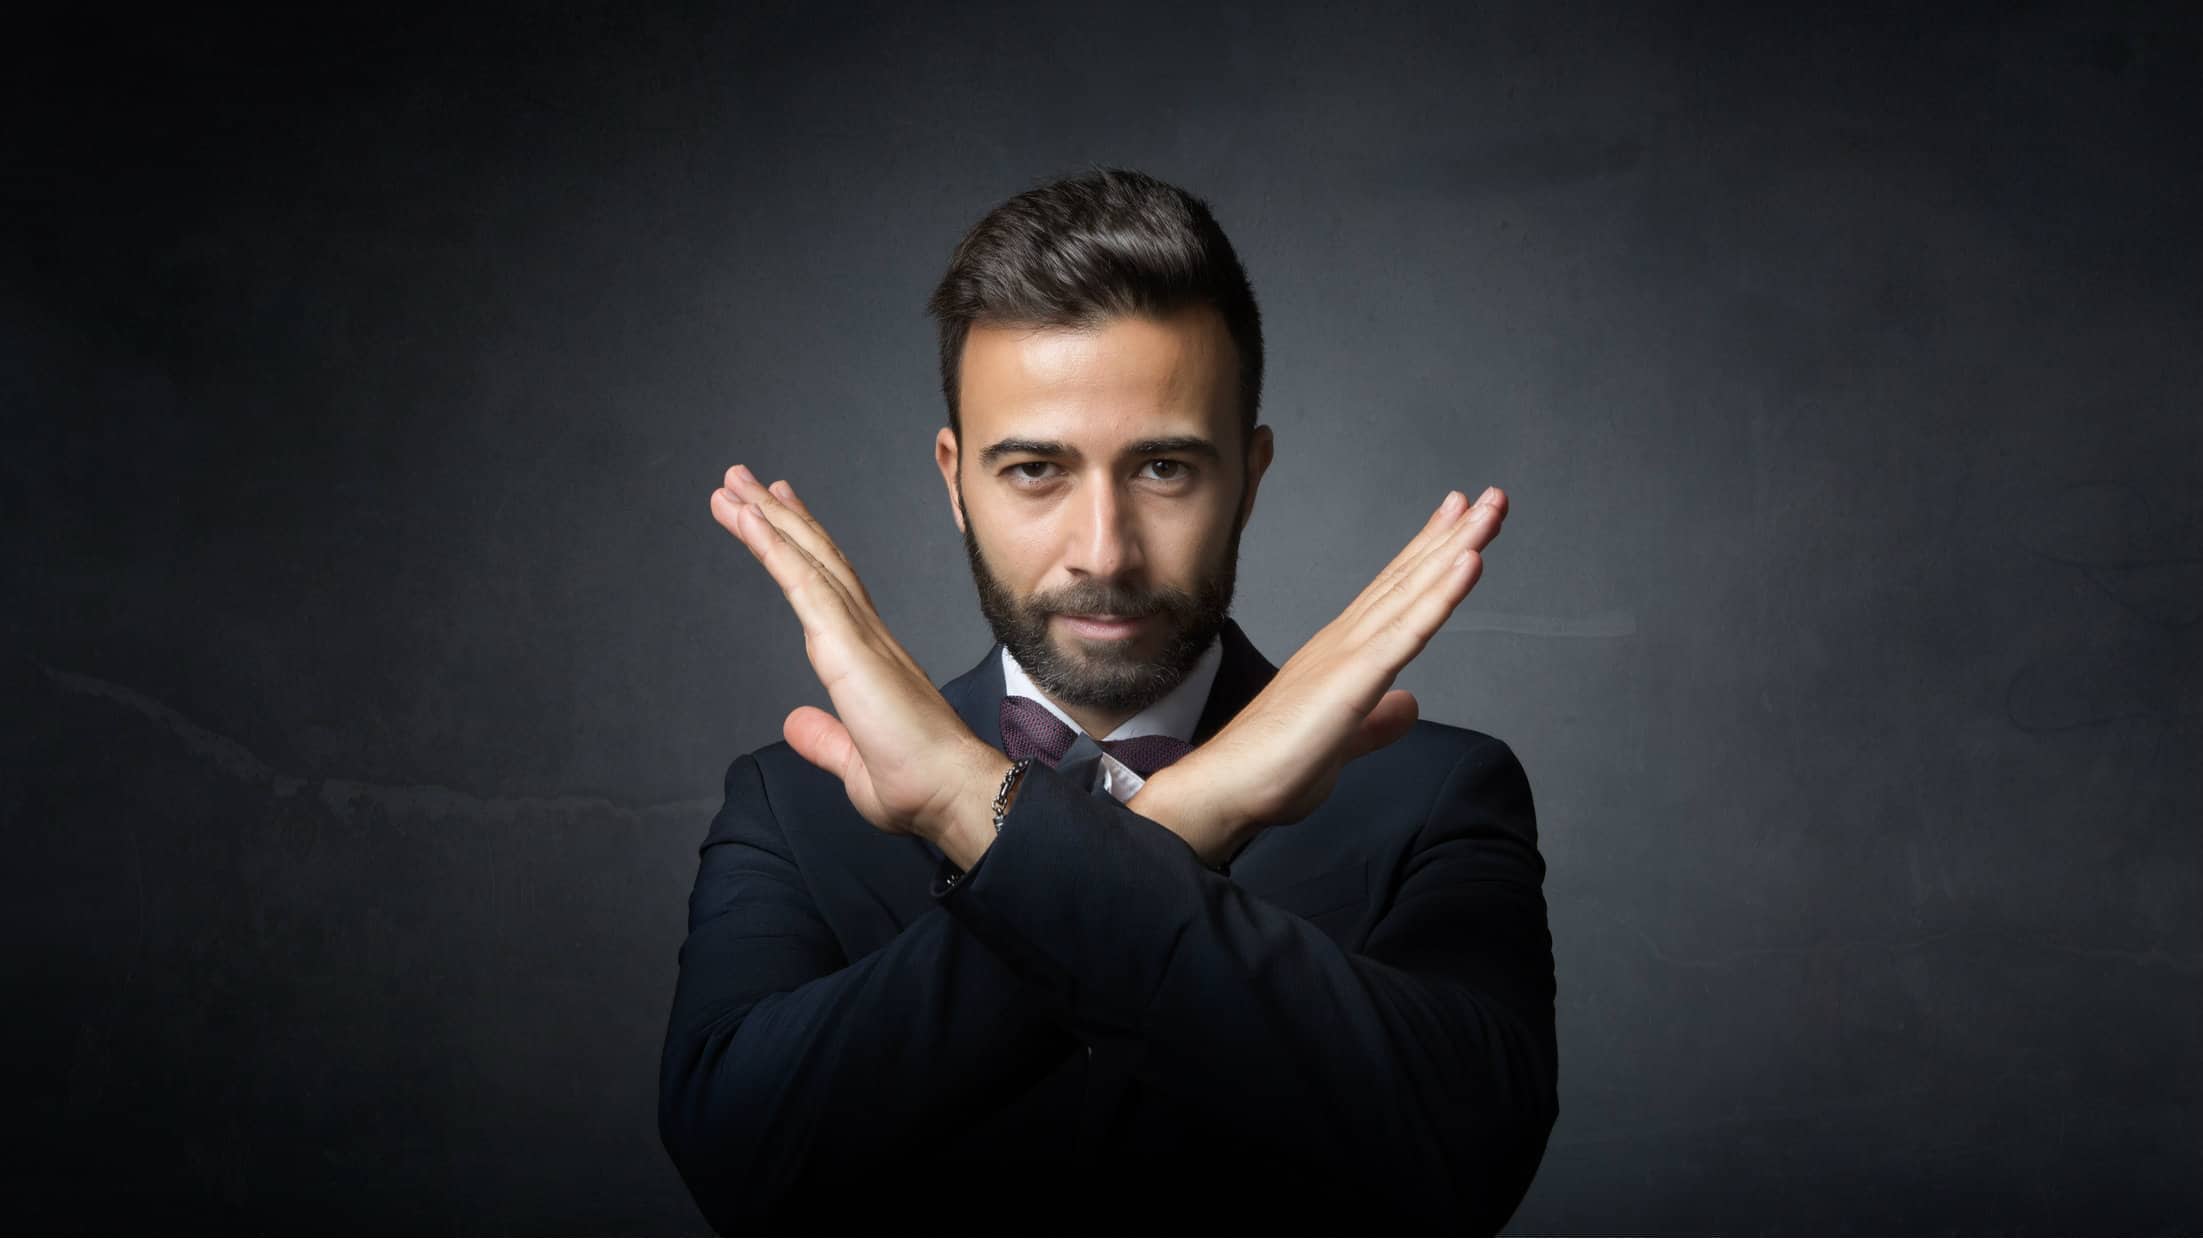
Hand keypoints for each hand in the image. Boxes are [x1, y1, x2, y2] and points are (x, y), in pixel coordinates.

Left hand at [711, 464, 1002, 842]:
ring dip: (768, 518)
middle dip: (779, 517)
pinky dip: (774, 548)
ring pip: (808, 560)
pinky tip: (748, 518)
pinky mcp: (849, 647)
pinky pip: (804, 585)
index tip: (776, 514)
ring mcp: (860, 636)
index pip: (829, 590)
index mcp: (870, 659)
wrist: (953, 792)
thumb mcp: (854, 764)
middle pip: (817, 560)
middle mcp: (868, 635)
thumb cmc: (920, 785)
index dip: (802, 549)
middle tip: (742, 480)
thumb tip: (794, 722)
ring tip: (733, 485)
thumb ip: (824, 740)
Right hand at [1130, 486, 1507, 862]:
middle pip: (1409, 578)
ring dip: (1457, 546)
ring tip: (1490, 509)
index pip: (1395, 594)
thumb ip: (1378, 722)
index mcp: (1343, 654)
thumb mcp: (1344, 743)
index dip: (1430, 554)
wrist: (1225, 788)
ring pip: (1413, 591)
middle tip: (1491, 496)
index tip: (1459, 519)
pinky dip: (1441, 594)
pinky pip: (1408, 631)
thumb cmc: (1271, 767)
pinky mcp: (1353, 680)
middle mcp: (1345, 641)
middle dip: (1453, 535)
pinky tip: (1470, 562)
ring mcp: (1348, 655)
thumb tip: (1410, 705)